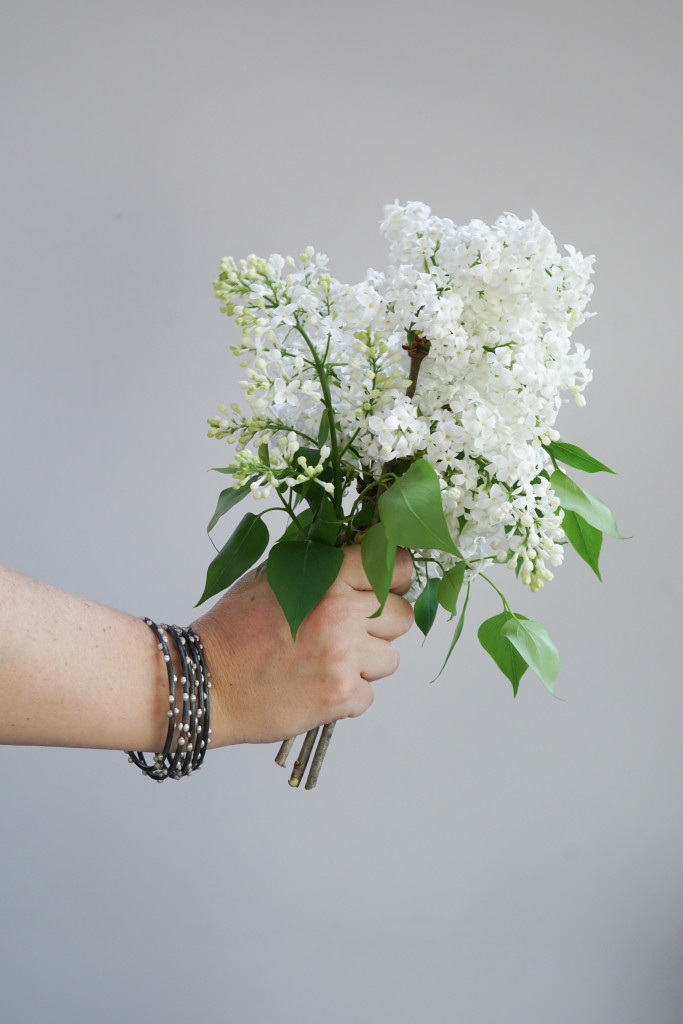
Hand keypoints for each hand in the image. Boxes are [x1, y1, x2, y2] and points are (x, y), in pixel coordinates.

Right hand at [192, 546, 413, 745]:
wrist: (204, 682)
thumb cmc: (234, 630)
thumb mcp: (272, 578)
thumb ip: (321, 568)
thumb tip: (364, 560)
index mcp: (328, 578)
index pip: (395, 567)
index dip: (395, 578)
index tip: (387, 587)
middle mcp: (342, 615)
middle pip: (401, 615)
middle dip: (381, 625)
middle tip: (350, 632)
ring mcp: (344, 658)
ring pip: (391, 658)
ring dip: (367, 663)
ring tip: (328, 662)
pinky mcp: (341, 697)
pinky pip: (369, 695)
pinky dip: (348, 695)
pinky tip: (316, 687)